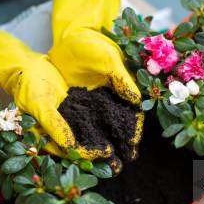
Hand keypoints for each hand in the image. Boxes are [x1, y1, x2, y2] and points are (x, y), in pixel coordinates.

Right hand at [0, 28, 111, 159]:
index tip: (107, 151)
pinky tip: (121, 120)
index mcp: (48, 139)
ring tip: (128, 143)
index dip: (89, 154)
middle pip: (85, 147)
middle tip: (124, 158)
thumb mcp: (40, 105)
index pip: (72, 151)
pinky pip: (93, 117)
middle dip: (103, 154)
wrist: (27, 66)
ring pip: (91, 134)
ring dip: (108, 139)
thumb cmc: (28, 86)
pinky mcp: (77, 110)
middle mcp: (61, 134)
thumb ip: (54, 125)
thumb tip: (70, 146)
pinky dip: (106, 120)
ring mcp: (70, 122)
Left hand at [48, 0, 143, 160]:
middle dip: (119, 146)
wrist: (67, 37)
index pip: (131, 114)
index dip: (133, 130)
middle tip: (120, 165)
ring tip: (102, 166)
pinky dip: (80, 139)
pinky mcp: (74, 106)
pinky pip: (78, 125)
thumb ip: (120, 78)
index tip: (132, 144)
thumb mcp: (108, 58)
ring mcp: (91, 105)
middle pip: (116, 128)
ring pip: (98, 130)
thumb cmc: (92, 43)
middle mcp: (108, 101)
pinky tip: (78, 153)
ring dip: (101, 147)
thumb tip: (136, 100)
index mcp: (120, 91)